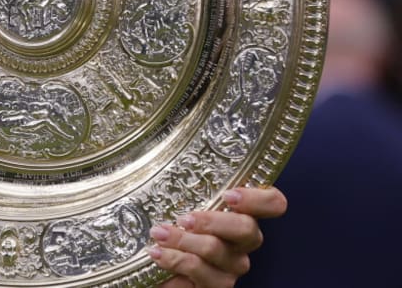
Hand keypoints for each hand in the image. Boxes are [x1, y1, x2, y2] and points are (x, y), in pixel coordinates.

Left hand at [150, 186, 287, 287]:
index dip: (259, 198)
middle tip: (183, 218)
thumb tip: (168, 152)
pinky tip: (157, 253)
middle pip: (247, 229)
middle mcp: (241, 243)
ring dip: (184, 240)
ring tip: (158, 233)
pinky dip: (176, 260)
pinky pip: (202, 273)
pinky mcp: (216, 287)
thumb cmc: (168, 231)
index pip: (272, 203)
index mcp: (238, 215)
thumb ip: (184, 185)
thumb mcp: (175, 203)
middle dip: (212, 221)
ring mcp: (231, 267)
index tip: (229, 195)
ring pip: (218, 250)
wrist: (153, 270)